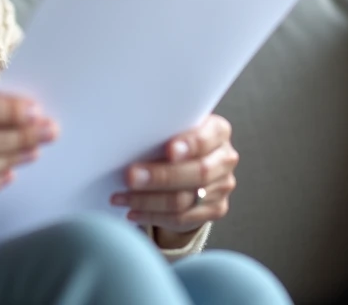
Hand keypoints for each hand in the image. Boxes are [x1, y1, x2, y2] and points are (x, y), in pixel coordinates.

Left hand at [110, 114, 237, 244]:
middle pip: (197, 173)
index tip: (168, 150)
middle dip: (160, 176)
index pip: (206, 138)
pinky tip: (133, 212)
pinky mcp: (215, 209)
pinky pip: (182, 218)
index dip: (189, 145)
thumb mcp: (169, 129)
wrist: (187, 164)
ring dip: (148, 200)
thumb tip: (128, 139)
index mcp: (218, 131)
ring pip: (185, 199)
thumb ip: (160, 132)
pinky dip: (153, 216)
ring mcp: (222, 186)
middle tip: (130, 177)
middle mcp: (225, 158)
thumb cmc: (172, 139)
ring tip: (122, 197)